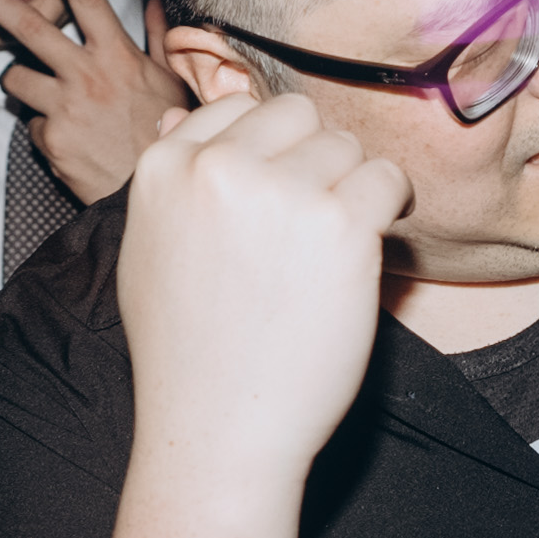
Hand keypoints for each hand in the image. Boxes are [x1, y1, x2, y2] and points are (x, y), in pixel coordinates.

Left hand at [0, 0, 183, 209]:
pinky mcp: (50, 141)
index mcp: (118, 56)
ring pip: (18, 78)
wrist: (152, 190)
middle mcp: (88, 76)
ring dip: (23, 83)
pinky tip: (67, 140)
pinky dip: (43, 129)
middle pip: (30, 27)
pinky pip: (31, 124)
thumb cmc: (166, 133)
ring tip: (45, 96)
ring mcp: (66, 109)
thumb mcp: (170, 80)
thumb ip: (158, 34)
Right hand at [113, 86, 403, 476]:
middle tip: (313, 221)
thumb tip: (181, 115)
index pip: (237, 107)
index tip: (277, 195)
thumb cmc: (186, 352)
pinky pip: (387, 179)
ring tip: (334, 246)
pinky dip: (389, 209)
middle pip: (298, 116)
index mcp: (165, 167)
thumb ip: (170, 181)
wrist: (218, 429)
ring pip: (346, 145)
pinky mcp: (341, 225)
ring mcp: (282, 193)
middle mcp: (220, 168)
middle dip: (314, 160)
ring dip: (352, 187)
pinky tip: (369, 248)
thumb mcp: (149, 251)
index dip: (268, 150)